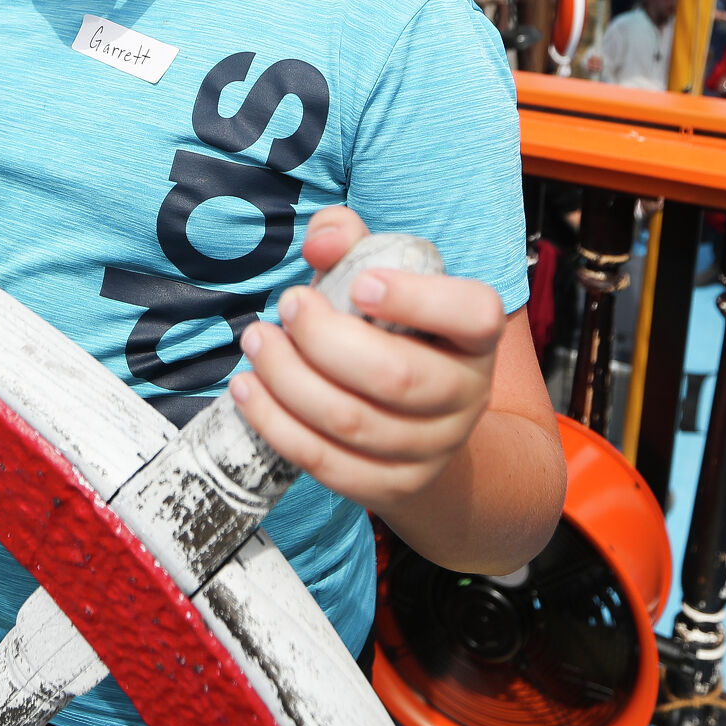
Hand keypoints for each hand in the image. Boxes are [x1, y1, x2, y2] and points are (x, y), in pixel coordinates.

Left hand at [229, 207, 506, 511]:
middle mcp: (469, 392)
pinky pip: (329, 463)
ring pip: (352, 422)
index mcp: (475, 332)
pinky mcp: (394, 485)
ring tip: (257, 343)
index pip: (472, 314)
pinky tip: (249, 390)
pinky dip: (278, 426)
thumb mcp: (378, 273)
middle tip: (286, 306)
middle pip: (395, 376)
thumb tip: (321, 244)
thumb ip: (349, 239)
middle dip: (324, 340)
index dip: (417, 300)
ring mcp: (435, 446)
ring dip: (288, 380)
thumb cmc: (391, 330)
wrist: (420, 421)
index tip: (360, 284)